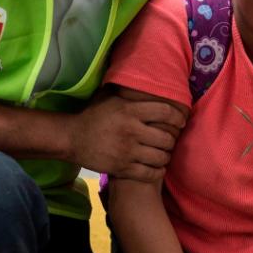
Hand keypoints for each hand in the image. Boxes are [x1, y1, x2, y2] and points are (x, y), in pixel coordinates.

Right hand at [70, 94, 184, 182]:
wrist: (71, 138)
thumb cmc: (93, 116)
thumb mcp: (110, 99)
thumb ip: (129, 93)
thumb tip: (146, 79)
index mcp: (130, 111)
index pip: (165, 113)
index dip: (178, 117)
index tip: (181, 121)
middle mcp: (131, 131)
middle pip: (167, 138)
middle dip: (173, 140)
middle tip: (171, 140)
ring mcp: (127, 152)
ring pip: (161, 157)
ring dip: (166, 156)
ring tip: (164, 153)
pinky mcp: (122, 168)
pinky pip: (150, 173)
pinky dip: (158, 171)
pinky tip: (157, 167)